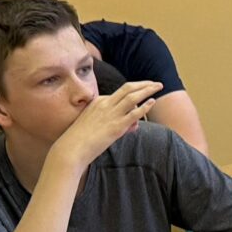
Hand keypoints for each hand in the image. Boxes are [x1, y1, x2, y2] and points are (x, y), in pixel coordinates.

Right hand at [49, 80, 163, 171]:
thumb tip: (134, 125)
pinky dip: (145, 106)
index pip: (120, 93)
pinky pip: (134, 113)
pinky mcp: (116, 126)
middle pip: (128, 88)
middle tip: (156, 83)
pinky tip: (153, 101)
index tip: (144, 94)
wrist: (71, 148)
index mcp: (98, 102)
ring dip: (148, 90)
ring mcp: (111, 114)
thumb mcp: (96, 125)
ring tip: (159, 86)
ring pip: (133, 97)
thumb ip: (116, 122)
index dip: (135, 93)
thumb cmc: (81, 139)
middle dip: (144, 84)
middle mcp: (105, 104)